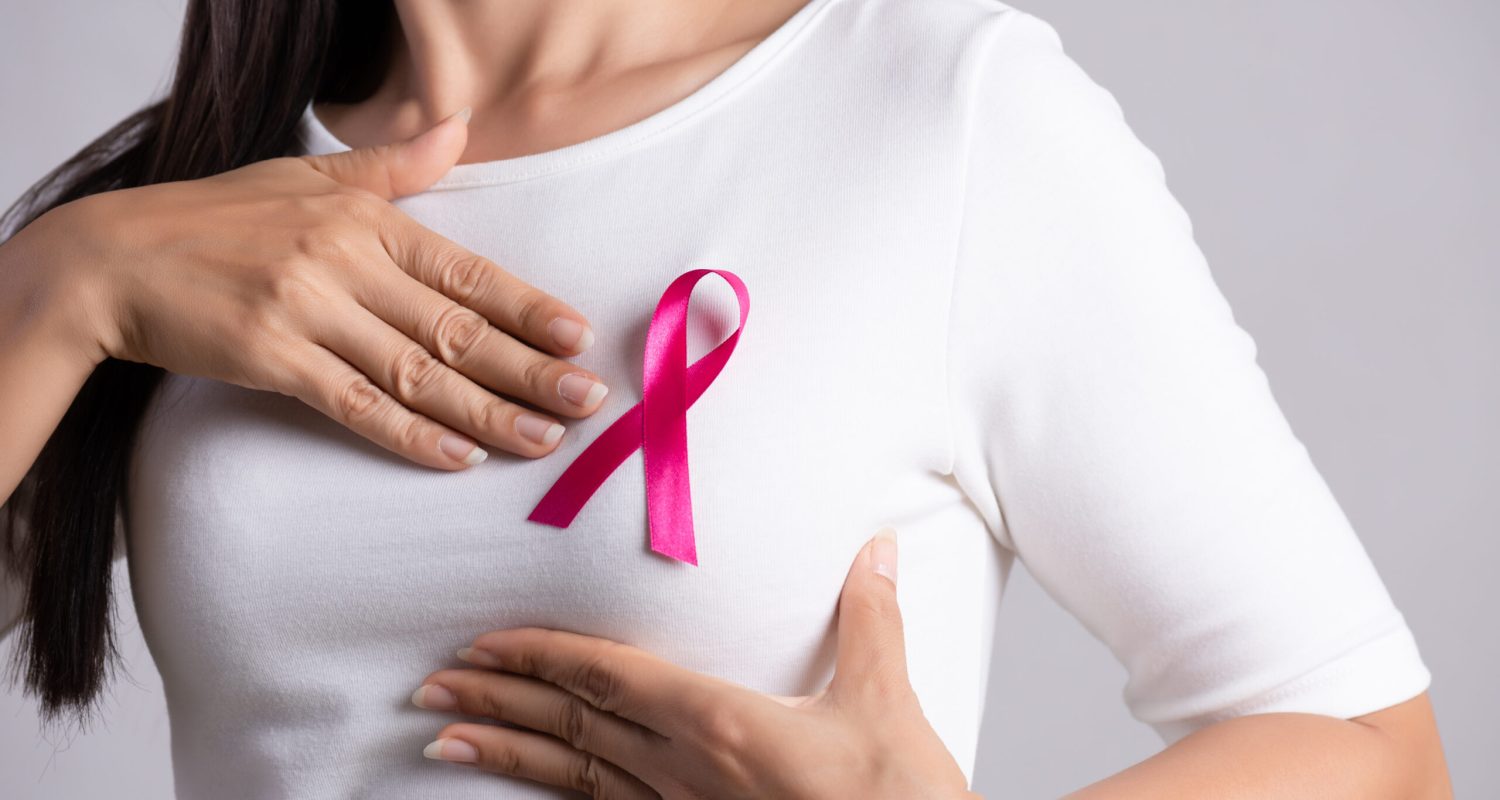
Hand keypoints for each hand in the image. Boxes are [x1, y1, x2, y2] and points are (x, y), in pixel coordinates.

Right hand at [34, 108, 606, 467]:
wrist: (113, 259)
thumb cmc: (216, 219)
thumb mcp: (308, 178)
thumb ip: (394, 165)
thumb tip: (460, 128)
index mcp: (366, 220)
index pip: (467, 272)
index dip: (529, 308)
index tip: (578, 340)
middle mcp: (346, 262)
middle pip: (457, 328)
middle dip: (530, 370)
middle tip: (587, 404)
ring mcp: (309, 310)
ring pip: (418, 372)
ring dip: (487, 412)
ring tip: (542, 440)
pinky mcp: (271, 357)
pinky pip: (355, 404)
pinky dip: (410, 434)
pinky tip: (457, 457)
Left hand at [410, 528, 982, 798]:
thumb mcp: (888, 705)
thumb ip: (869, 620)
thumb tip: (873, 548)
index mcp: (723, 724)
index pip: (609, 678)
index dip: (540, 656)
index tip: (482, 643)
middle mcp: (689, 771)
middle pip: (574, 725)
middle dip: (497, 699)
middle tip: (428, 685)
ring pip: (579, 775)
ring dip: (509, 750)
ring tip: (444, 736)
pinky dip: (561, 793)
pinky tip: (533, 787)